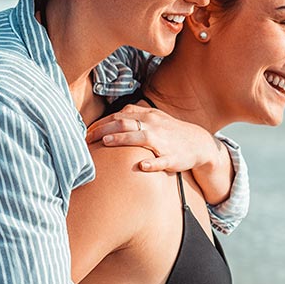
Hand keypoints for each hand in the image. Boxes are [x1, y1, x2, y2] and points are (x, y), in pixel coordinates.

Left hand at [86, 104, 218, 173]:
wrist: (199, 143)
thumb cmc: (170, 132)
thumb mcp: (153, 119)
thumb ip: (133, 117)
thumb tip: (110, 119)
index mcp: (146, 116)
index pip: (118, 116)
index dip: (100, 123)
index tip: (85, 132)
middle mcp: (153, 125)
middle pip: (124, 123)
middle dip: (103, 129)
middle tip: (86, 138)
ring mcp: (163, 141)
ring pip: (141, 137)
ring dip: (122, 139)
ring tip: (106, 142)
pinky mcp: (172, 157)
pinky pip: (162, 160)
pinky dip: (152, 164)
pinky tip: (142, 167)